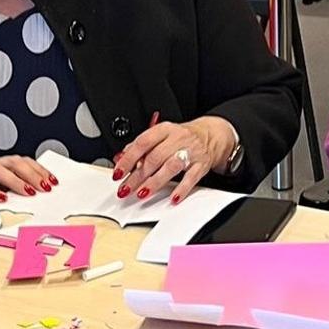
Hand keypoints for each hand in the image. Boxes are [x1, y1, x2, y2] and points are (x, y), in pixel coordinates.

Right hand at [0, 155, 56, 227]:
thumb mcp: (6, 193)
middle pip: (14, 163)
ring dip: (16, 182)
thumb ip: (21, 191)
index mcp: (3, 166)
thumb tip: (44, 195)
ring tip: (28, 192)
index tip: (53, 182)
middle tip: (44, 187)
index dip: (40, 170)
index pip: (25, 162)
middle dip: (32, 175)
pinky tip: (2, 199)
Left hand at [112, 116, 234, 204]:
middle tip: (126, 189)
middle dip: (137, 176)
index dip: (128, 159)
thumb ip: (141, 147)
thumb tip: (121, 159)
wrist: (210, 135)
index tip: (118, 173)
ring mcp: (191, 152)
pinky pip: (191, 178)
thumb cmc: (181, 138)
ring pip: (170, 167)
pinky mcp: (201, 165)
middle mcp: (177, 139)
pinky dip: (181, 189)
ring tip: (142, 193)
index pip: (142, 143)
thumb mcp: (160, 136)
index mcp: (164, 130)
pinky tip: (173, 198)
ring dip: (155, 182)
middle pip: (154, 158)